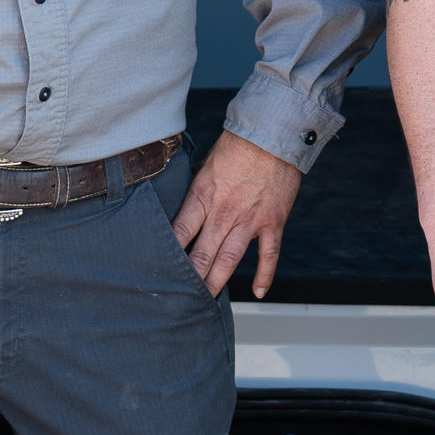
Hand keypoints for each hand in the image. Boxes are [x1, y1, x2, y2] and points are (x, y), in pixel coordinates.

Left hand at [173, 132, 303, 297]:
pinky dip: (265, 275)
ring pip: (230, 259)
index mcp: (204, 196)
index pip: (180, 232)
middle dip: (190, 277)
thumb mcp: (206, 163)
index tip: (160, 270)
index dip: (169, 254)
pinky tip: (258, 291)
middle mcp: (225, 212)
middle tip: (180, 296)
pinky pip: (269, 254)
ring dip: (217, 281)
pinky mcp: (273, 222)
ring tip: (206, 299)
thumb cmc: (238, 146)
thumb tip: (178, 193)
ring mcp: (250, 220)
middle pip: (202, 253)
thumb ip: (194, 185)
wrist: (274, 135)